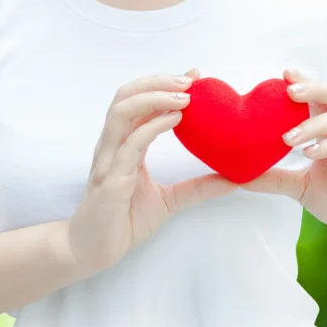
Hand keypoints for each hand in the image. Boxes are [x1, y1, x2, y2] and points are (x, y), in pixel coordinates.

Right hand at [67, 70, 237, 270]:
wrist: (93, 250)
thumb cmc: (124, 221)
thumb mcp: (169, 200)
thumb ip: (197, 187)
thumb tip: (232, 181)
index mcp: (123, 145)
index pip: (138, 103)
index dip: (163, 84)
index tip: (194, 75)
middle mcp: (112, 146)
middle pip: (125, 96)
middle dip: (157, 82)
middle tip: (190, 79)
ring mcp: (108, 161)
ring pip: (122, 112)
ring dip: (154, 97)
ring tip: (185, 96)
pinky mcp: (110, 181)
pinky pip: (129, 146)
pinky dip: (152, 127)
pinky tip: (175, 120)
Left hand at [241, 68, 326, 247]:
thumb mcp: (299, 187)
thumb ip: (273, 178)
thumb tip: (238, 176)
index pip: (323, 96)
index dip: (307, 82)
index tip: (283, 74)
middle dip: (314, 88)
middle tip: (288, 90)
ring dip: (315, 124)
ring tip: (288, 137)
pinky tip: (309, 153)